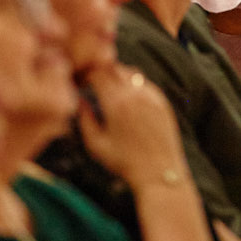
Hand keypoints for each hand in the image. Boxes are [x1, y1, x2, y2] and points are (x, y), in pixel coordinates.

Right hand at [76, 63, 189, 190]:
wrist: (159, 172)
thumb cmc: (124, 162)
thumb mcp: (96, 144)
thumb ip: (84, 119)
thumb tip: (79, 99)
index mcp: (117, 103)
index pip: (98, 72)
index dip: (86, 73)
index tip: (80, 82)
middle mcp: (135, 94)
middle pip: (114, 68)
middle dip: (100, 71)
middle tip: (90, 81)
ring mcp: (151, 95)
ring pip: (130, 72)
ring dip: (116, 76)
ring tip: (107, 89)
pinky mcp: (162, 101)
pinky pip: (144, 83)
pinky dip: (132, 84)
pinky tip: (126, 98)